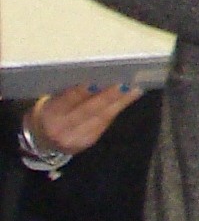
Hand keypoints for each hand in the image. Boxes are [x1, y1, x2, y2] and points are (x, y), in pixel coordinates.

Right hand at [26, 85, 143, 156]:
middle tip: (124, 84)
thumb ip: (69, 93)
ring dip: (120, 103)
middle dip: (108, 97)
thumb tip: (96, 77)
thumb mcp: (51, 101)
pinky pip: (103, 125)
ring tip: (134, 90)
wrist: (42, 140)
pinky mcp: (86, 143)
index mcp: (49, 113)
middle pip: (88, 111)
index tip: (98, 81)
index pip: (67, 100)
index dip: (82, 91)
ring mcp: (75, 138)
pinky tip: (126, 101)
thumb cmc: (50, 113)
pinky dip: (115, 111)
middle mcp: (61, 128)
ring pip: (100, 119)